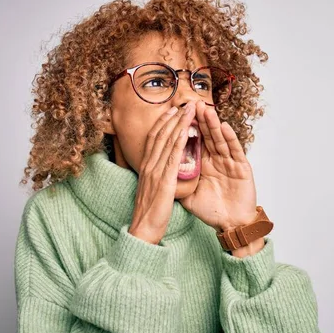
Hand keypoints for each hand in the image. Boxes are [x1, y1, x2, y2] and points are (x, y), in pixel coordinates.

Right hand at [128, 102, 195, 243]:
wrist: (143, 229)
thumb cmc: (149, 212)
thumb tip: (163, 170)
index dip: (163, 122)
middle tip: (184, 103)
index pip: (154, 138)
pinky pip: (172, 156)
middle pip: (161, 134)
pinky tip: (187, 130)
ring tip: (189, 110)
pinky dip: (179, 140)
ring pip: (167, 141)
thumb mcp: (152, 189)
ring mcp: (155, 171)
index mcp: (146, 166)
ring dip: (179, 123)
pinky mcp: (163, 180)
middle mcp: (149, 165)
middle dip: (173, 117)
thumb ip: (157, 176)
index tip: (172, 110)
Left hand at [179, 101, 257, 231]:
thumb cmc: (212, 211)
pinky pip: (235, 151)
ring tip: (206, 109)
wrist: (231, 224)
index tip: (178, 113)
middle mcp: (217, 159)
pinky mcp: (243, 168)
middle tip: (192, 103)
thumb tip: (159, 176)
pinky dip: (230, 139)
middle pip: (207, 135)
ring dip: (214, 124)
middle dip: (200, 119)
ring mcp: (230, 162)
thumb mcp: (189, 196)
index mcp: (204, 163)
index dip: (187, 127)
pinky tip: (224, 127)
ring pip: (220, 139)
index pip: (195, 141)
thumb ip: (177, 184)